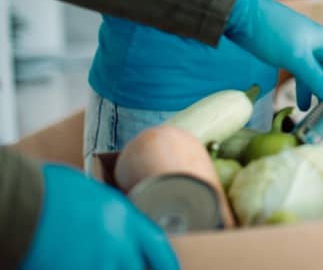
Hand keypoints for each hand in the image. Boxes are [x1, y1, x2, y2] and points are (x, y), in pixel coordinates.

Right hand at [20, 164, 177, 269]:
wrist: (22, 200)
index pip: (158, 245)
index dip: (168, 262)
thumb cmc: (54, 190)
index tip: (172, 269)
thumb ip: (113, 216)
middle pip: (139, 269)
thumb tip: (120, 231)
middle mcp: (116, 242)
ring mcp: (95, 263)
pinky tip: (77, 264)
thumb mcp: (96, 196)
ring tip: (95, 260)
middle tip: (135, 266)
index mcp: (124, 217)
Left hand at [225, 0, 322, 110]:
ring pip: (314, 72)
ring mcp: (299, 47)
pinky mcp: (284, 51)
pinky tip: (299, 100)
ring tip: (318, 112)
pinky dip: (302, 86)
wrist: (241, 14)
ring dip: (317, 91)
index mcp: (322, 42)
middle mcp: (314, 44)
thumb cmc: (271, 32)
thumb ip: (316, 78)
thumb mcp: (296, 59)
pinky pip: (300, 71)